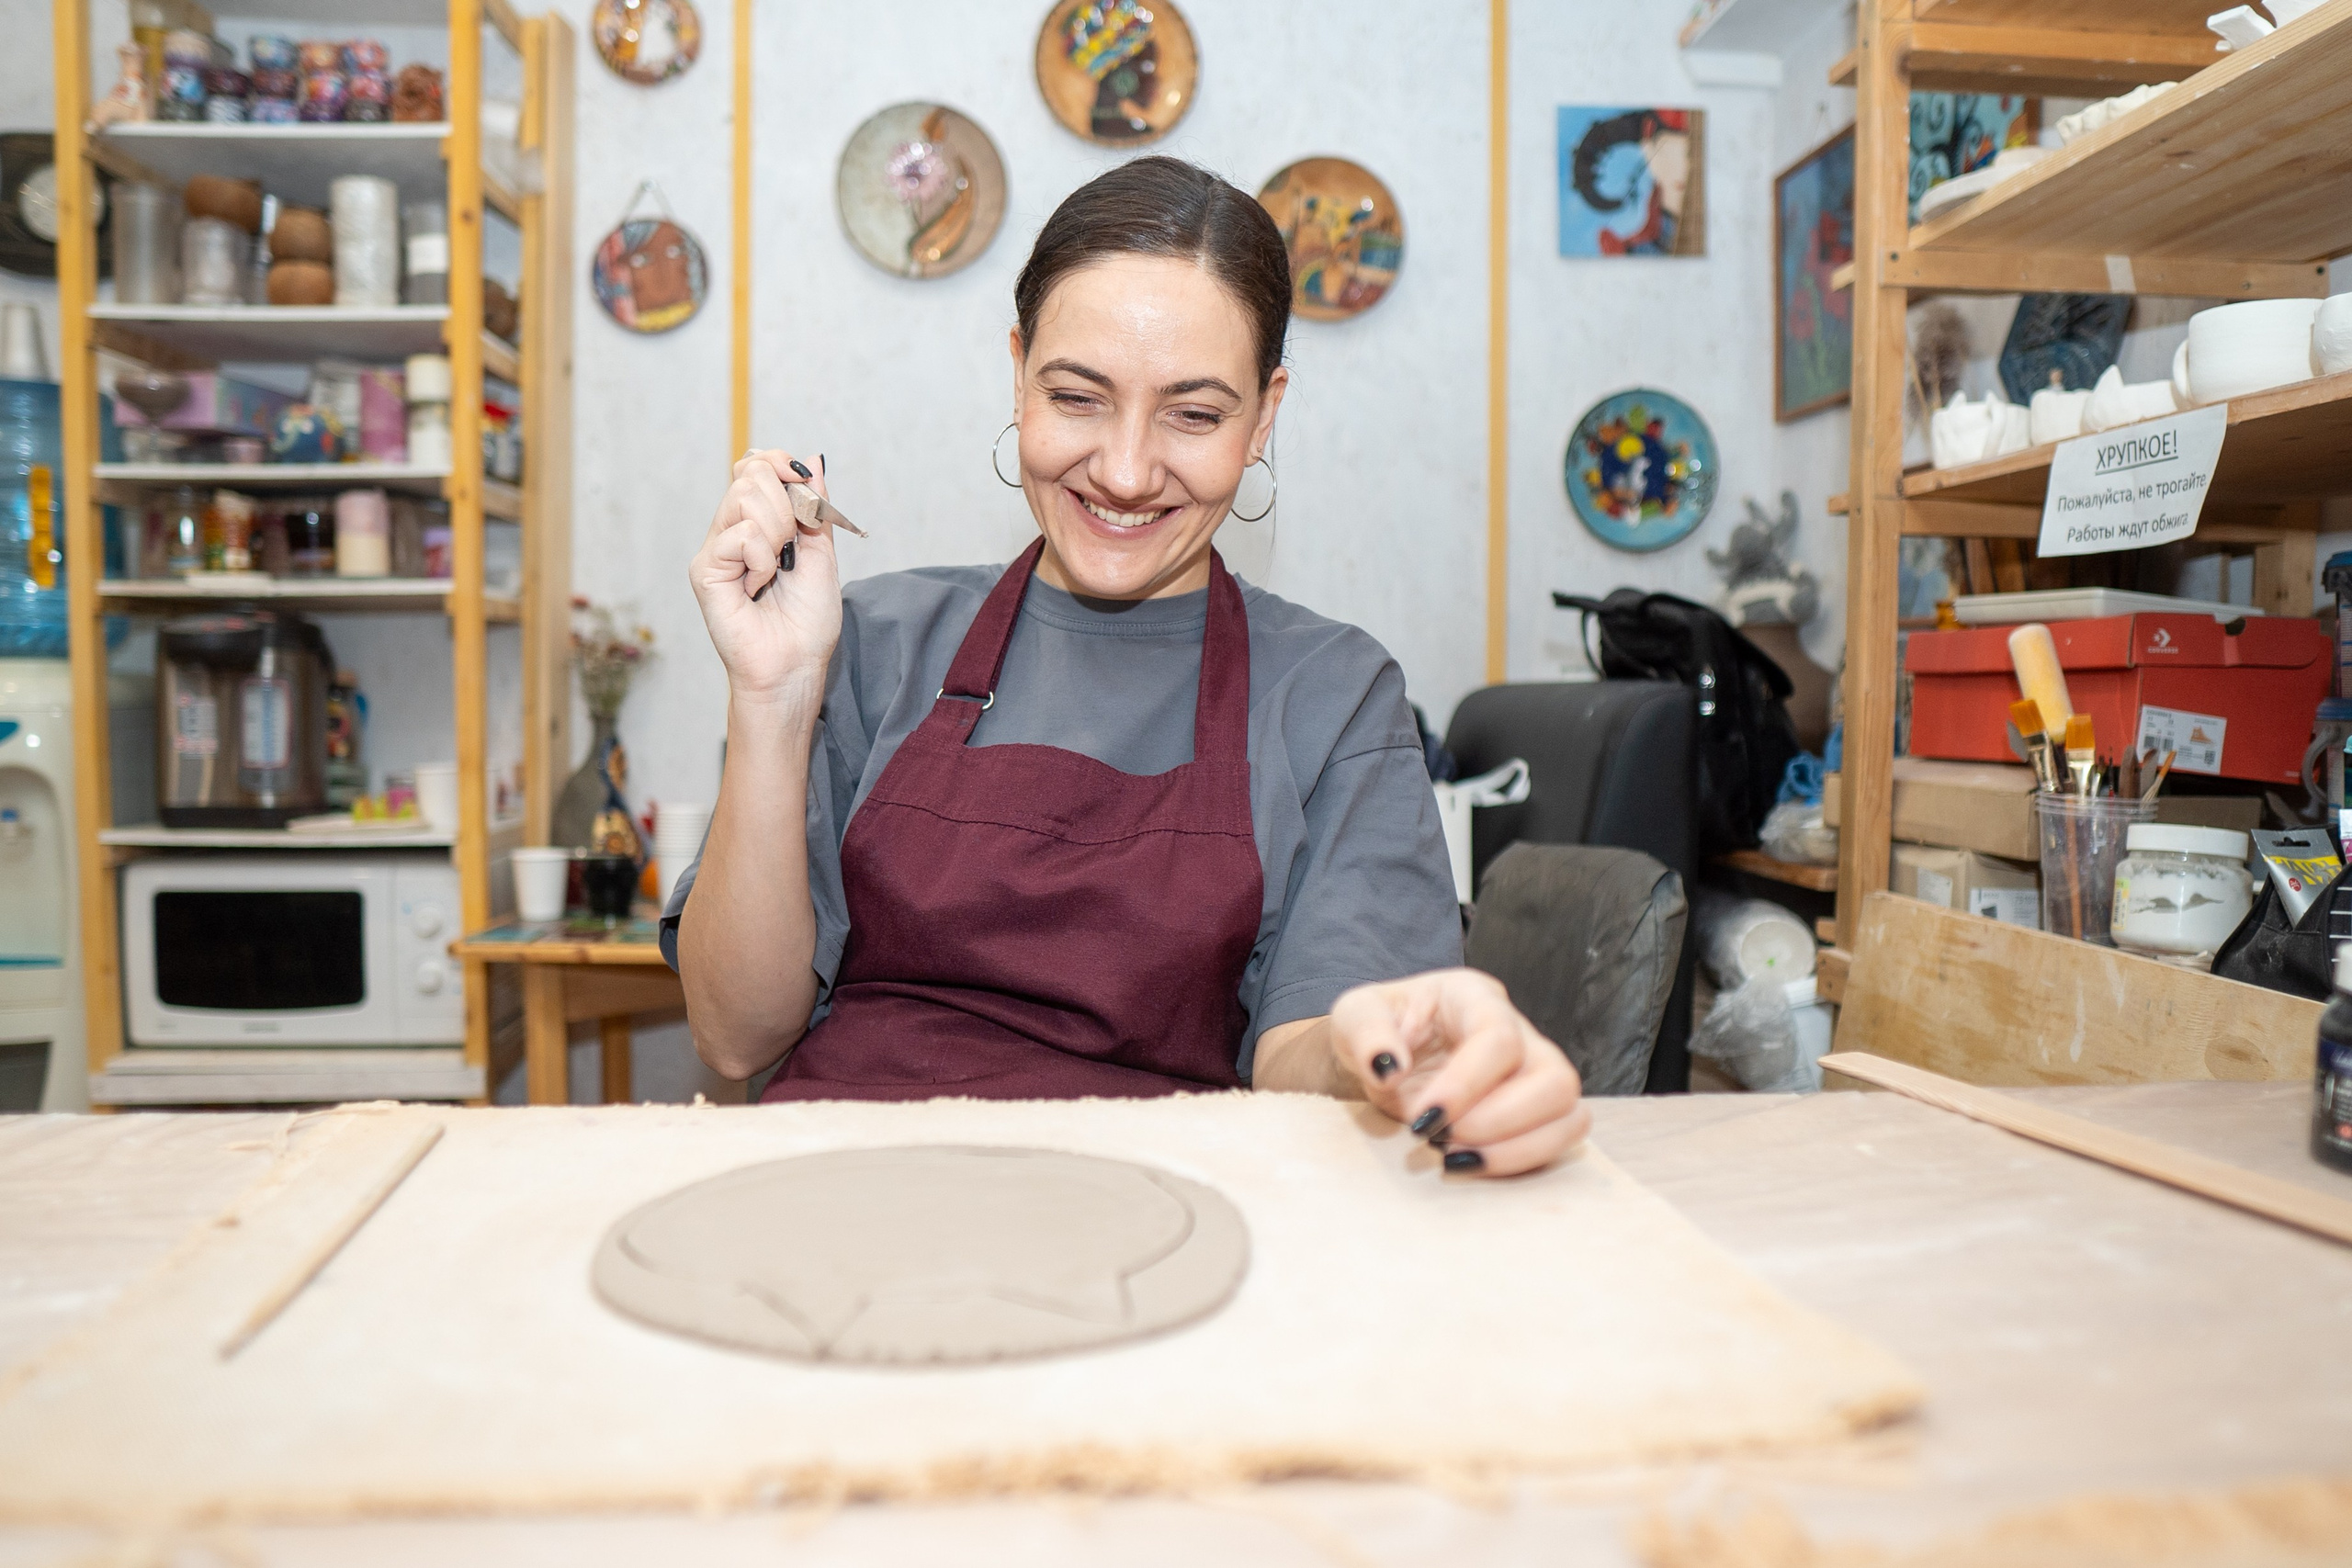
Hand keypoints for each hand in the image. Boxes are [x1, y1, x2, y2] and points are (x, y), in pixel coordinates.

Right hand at [688, 450, 842, 703]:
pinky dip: (762, 559)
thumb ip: (815, 506)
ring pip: (746, 496)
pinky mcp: (705, 569)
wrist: (795, 665)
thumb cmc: (807, 620)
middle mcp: (732, 530)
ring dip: (777, 532)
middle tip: (791, 549)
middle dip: (788, 505)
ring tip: (776, 570)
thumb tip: (813, 460)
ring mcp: (715, 548)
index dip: (781, 465)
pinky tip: (758, 586)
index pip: (756, 466)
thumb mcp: (822, 553)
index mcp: (758, 523)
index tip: (806, 488)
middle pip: (752, 474)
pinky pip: (741, 535)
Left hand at [1327, 970, 1588, 1176]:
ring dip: (1517, 1147)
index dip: (1467, 1084)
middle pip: (1554, 1076)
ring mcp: (1535, 1070)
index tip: (1422, 1120)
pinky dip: (1522, 1159)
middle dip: (1500, 1121)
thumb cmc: (1375, 1031)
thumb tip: (1389, 1068)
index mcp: (1473, 996)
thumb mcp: (1353, 1018)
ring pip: (1569, 1110)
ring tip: (1455, 1159)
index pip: (1498, 1035)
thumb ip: (1366, 1034)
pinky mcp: (1537, 1109)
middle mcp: (1518, 1029)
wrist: (1383, 1059)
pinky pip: (1560, 1137)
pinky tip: (1471, 1164)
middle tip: (1440, 1139)